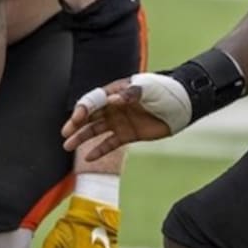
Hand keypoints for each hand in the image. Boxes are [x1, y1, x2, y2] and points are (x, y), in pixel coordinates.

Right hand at [61, 73, 190, 158]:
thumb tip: (113, 99)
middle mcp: (113, 106)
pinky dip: (99, 151)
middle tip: (65, 134)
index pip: (93, 100)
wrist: (182, 106)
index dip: (83, 109)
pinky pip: (109, 144)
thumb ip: (131, 93)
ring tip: (67, 146)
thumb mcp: (148, 88)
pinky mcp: (126, 135)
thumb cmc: (164, 91)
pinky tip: (88, 158)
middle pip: (89, 116)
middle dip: (75, 124)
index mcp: (115, 91)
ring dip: (81, 138)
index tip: (77, 118)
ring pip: (95, 130)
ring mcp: (119, 121)